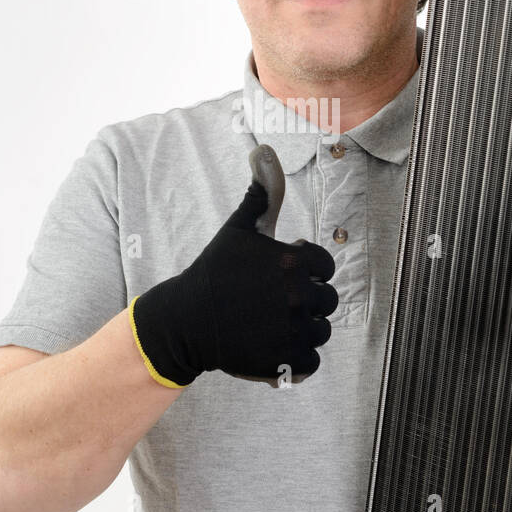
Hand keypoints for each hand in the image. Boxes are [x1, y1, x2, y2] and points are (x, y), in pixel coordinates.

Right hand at [129, 144, 338, 387]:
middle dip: (305, 299)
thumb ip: (262, 192)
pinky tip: (273, 346)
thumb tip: (265, 149)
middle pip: (327, 300)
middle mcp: (300, 297)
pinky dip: (297, 358)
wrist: (184, 322)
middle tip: (271, 301)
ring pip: (321, 330)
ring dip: (302, 328)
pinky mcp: (287, 362)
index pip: (325, 266)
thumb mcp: (238, 229)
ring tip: (270, 323)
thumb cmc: (214, 272)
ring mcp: (295, 332)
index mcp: (295, 262)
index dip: (304, 269)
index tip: (276, 275)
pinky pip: (312, 361)